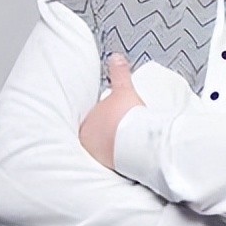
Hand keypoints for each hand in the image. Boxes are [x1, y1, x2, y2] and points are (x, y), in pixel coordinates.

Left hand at [79, 53, 143, 168]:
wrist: (140, 141)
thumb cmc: (127, 118)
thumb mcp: (124, 89)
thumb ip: (118, 73)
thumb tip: (115, 58)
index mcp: (86, 127)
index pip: (90, 120)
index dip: (101, 116)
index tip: (113, 115)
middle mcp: (88, 145)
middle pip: (95, 135)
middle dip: (105, 132)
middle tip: (120, 127)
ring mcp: (100, 159)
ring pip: (103, 149)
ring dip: (112, 145)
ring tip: (126, 140)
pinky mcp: (113, 168)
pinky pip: (114, 160)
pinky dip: (120, 156)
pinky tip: (129, 154)